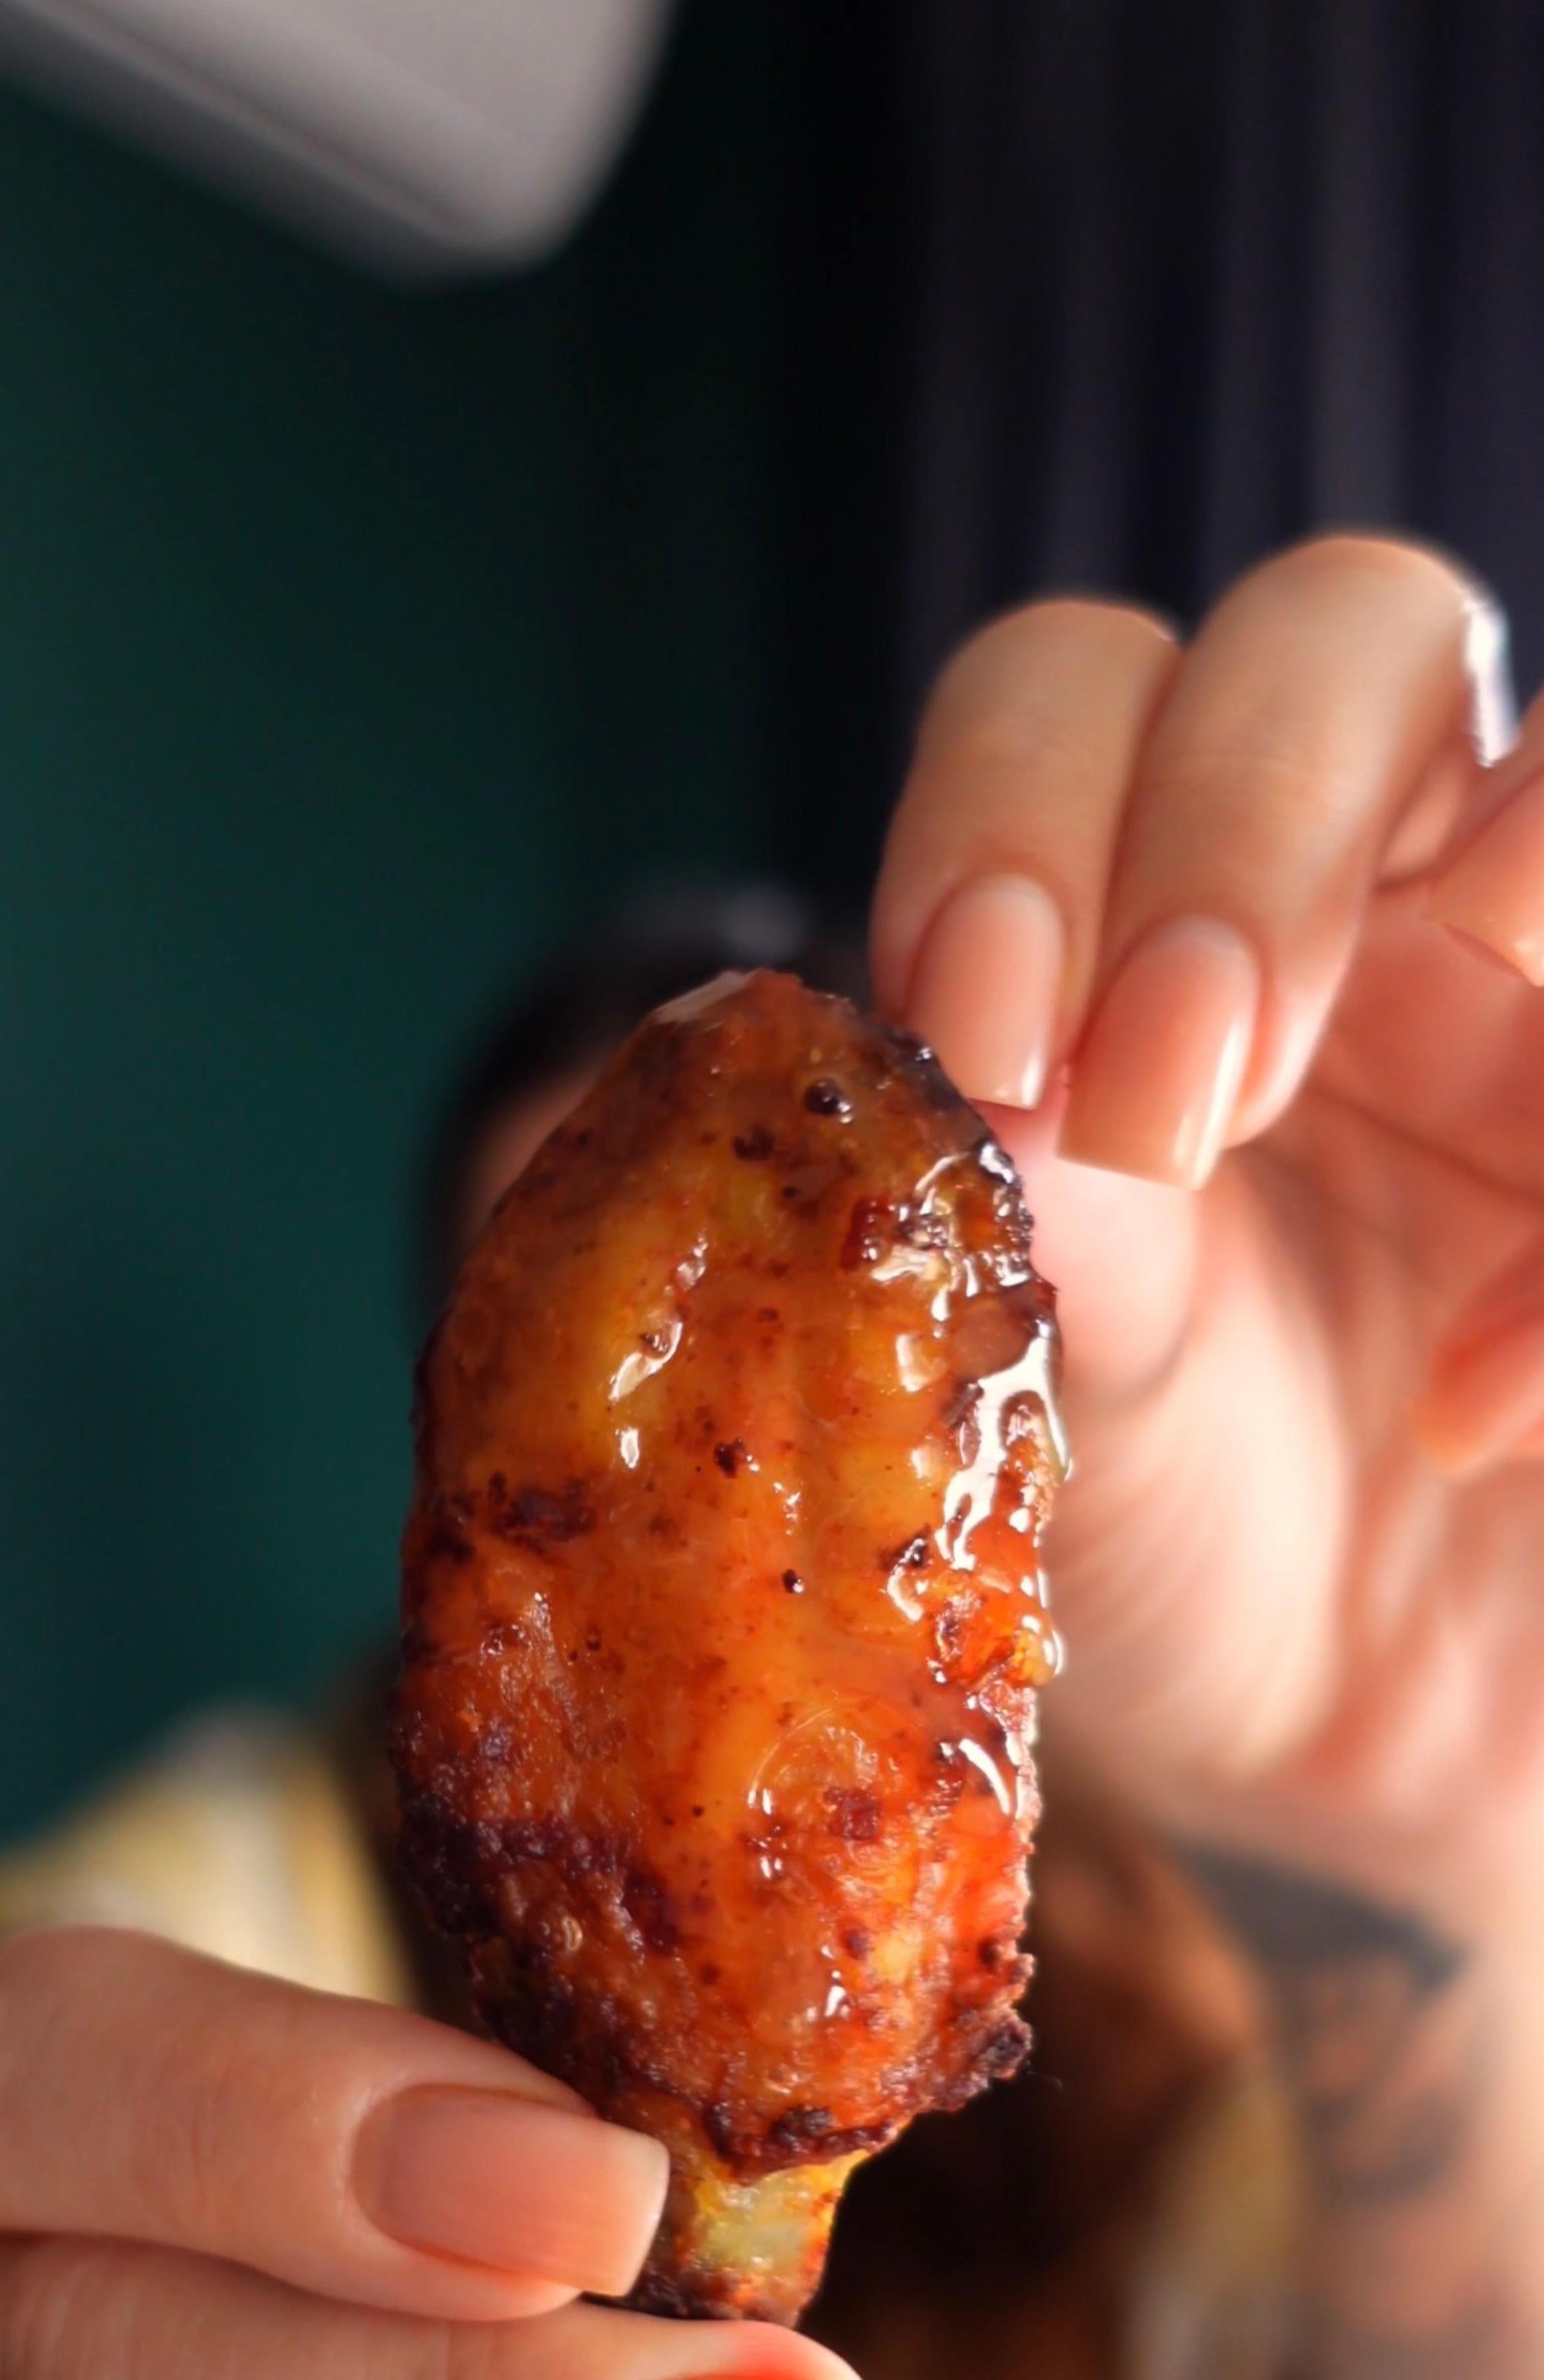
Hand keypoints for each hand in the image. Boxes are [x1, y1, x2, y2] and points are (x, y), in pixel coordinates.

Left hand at [874, 538, 1543, 1914]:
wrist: (1352, 1750)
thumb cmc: (1174, 1544)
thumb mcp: (1051, 1388)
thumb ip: (1009, 1209)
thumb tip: (914, 1057)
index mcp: (1147, 916)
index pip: (1083, 691)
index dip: (1023, 807)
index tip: (980, 1033)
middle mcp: (1374, 897)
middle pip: (1350, 628)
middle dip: (1239, 824)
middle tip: (1158, 1095)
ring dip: (1448, 884)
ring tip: (1254, 1127)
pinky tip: (1465, 1416)